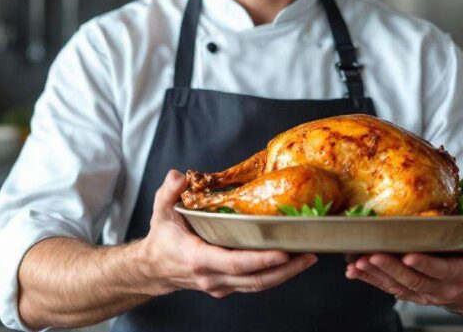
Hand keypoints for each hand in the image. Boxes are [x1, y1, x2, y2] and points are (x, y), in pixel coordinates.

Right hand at [139, 169, 316, 298]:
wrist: (153, 269)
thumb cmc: (162, 238)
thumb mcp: (161, 210)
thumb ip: (169, 191)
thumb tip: (179, 175)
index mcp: (197, 258)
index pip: (234, 262)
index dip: (260, 259)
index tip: (283, 251)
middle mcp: (211, 276)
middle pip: (255, 278)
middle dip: (285, 269)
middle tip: (309, 254)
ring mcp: (220, 285)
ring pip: (258, 284)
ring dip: (285, 274)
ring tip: (307, 258)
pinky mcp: (226, 287)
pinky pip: (254, 284)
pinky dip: (274, 275)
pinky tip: (290, 262)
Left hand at [345, 223, 462, 309]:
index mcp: (461, 276)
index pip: (442, 271)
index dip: (425, 265)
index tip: (410, 255)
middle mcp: (440, 289)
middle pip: (413, 281)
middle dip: (391, 268)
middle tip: (372, 255)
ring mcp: (422, 293)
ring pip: (396, 286)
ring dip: (374, 274)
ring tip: (357, 261)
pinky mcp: (408, 293)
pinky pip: (386, 288)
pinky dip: (368, 280)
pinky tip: (352, 270)